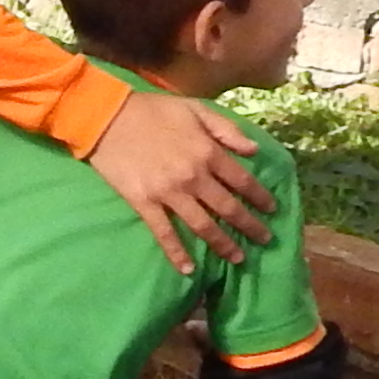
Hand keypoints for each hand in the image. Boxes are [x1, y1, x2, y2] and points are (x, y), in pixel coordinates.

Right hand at [86, 92, 271, 273]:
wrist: (106, 117)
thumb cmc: (152, 110)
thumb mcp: (195, 108)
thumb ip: (227, 128)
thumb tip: (254, 151)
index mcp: (207, 151)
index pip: (242, 180)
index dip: (260, 197)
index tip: (272, 210)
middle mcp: (193, 176)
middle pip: (228, 208)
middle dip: (250, 226)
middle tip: (264, 240)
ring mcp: (169, 193)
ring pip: (203, 225)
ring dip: (222, 244)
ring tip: (237, 258)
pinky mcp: (144, 203)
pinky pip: (164, 233)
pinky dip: (177, 253)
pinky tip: (188, 269)